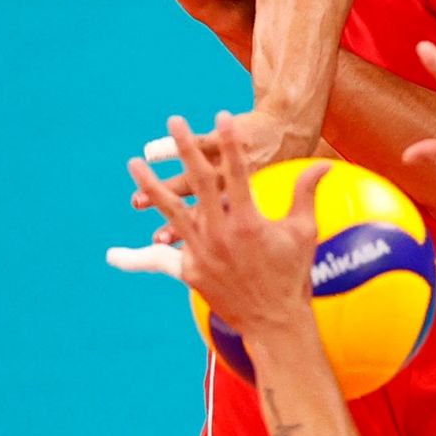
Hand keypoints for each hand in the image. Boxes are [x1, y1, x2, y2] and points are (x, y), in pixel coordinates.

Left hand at [121, 113, 329, 336]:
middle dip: (185, 149)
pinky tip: (112, 257)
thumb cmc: (292, 275)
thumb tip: (323, 164)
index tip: (222, 114)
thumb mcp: (303, 232)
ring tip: (133, 164)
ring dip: (151, 187)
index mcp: (249, 222)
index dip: (229, 142)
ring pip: (171, 212)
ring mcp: (202, 253)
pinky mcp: (190, 273)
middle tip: (174, 121)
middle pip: (198, 182)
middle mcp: (221, 234)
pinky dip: (136, 259)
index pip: (236, 171)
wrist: (275, 322)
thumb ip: (305, 193)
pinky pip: (160, 261)